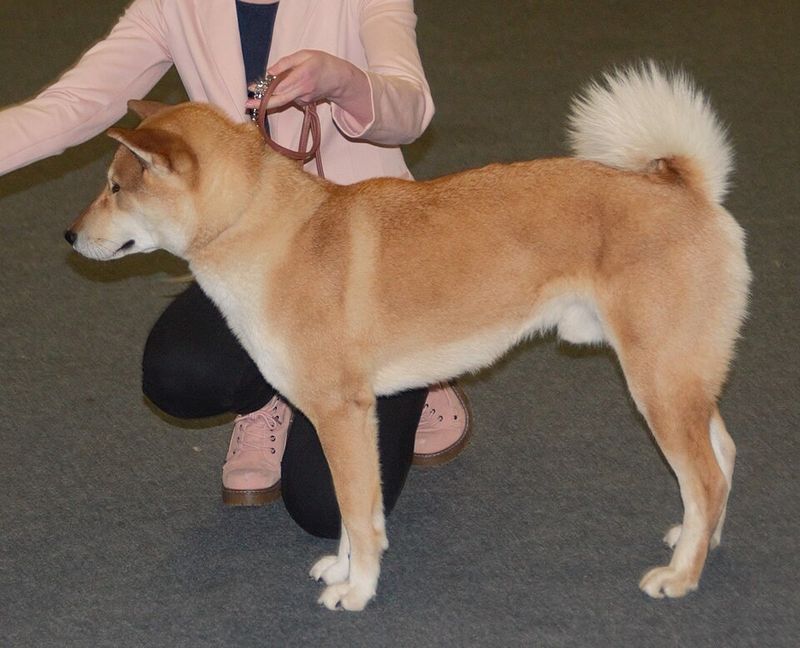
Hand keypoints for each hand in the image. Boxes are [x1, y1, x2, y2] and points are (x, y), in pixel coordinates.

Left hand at [245, 50, 371, 123]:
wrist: (337, 78)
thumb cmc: (320, 62)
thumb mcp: (304, 55)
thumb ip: (285, 63)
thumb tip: (269, 73)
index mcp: (302, 76)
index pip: (280, 85)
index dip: (265, 88)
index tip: (252, 89)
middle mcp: (302, 91)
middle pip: (279, 100)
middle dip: (262, 103)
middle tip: (247, 104)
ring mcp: (303, 99)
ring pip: (283, 99)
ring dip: (271, 95)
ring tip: (264, 89)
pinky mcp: (304, 104)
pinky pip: (289, 98)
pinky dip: (283, 93)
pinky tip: (288, 86)